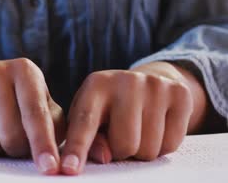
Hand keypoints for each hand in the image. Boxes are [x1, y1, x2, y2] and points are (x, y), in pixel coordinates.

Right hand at [0, 58, 65, 174]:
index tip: (49, 168)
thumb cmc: (19, 104)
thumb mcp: (43, 108)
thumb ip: (56, 129)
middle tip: (15, 142)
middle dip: (16, 149)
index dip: (42, 144)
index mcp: (24, 70)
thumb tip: (65, 160)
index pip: (35, 114)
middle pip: (10, 135)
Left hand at [61, 63, 195, 174]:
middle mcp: (125, 81)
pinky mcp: (180, 93)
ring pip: (149, 149)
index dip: (77, 148)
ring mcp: (155, 85)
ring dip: (141, 151)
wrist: (146, 82)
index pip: (84, 122)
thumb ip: (89, 140)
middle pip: (124, 144)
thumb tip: (104, 157)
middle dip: (121, 152)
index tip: (69, 169)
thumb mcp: (91, 118)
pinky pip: (172, 144)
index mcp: (95, 85)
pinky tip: (156, 127)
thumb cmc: (108, 108)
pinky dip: (162, 146)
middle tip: (119, 137)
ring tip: (137, 130)